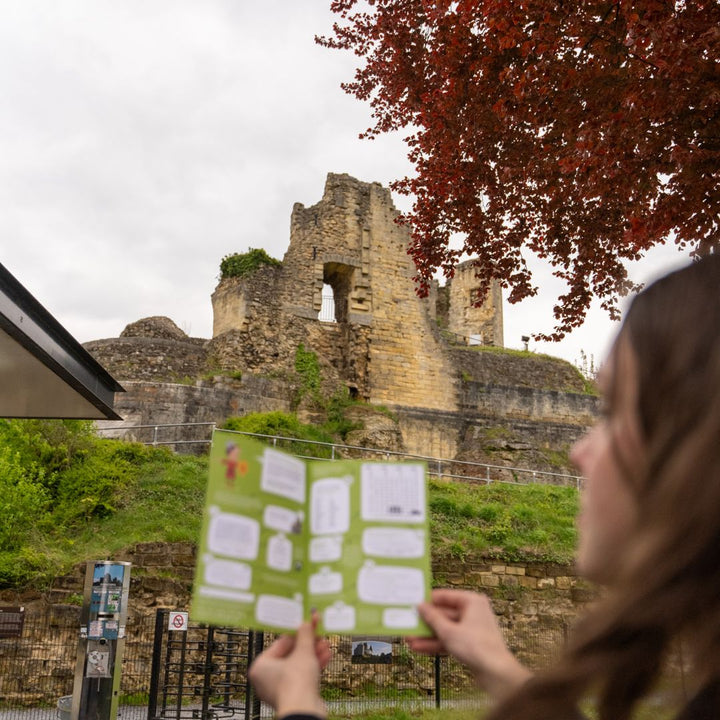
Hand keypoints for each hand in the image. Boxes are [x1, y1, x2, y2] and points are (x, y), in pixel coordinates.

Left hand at [248, 614, 330, 717]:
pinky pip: (302, 677)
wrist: (304, 710)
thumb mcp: (303, 651)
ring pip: (298, 666)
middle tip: (318, 634)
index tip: (307, 626)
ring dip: (313, 654)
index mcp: (260, 666)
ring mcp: (279, 689)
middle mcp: (266, 679)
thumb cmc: (295, 682)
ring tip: (325, 644)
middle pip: (290, 654)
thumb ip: (304, 635)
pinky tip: (326, 656)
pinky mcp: (292, 697)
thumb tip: (305, 624)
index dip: (297, 633)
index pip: (280, 643)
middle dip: (308, 644)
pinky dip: (313, 667)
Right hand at [407, 589, 531, 701]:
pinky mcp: (469, 644)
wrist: (496, 674)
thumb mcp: (449, 631)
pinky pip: (450, 640)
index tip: (412, 602)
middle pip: (444, 614)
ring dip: (428, 635)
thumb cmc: (475, 646)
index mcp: (471, 601)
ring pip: (445, 629)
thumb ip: (432, 618)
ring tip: (409, 639)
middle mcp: (472, 612)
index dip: (428, 600)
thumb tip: (420, 606)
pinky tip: (419, 648)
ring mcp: (471, 629)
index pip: (445, 596)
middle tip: (408, 623)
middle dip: (425, 622)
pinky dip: (436, 644)